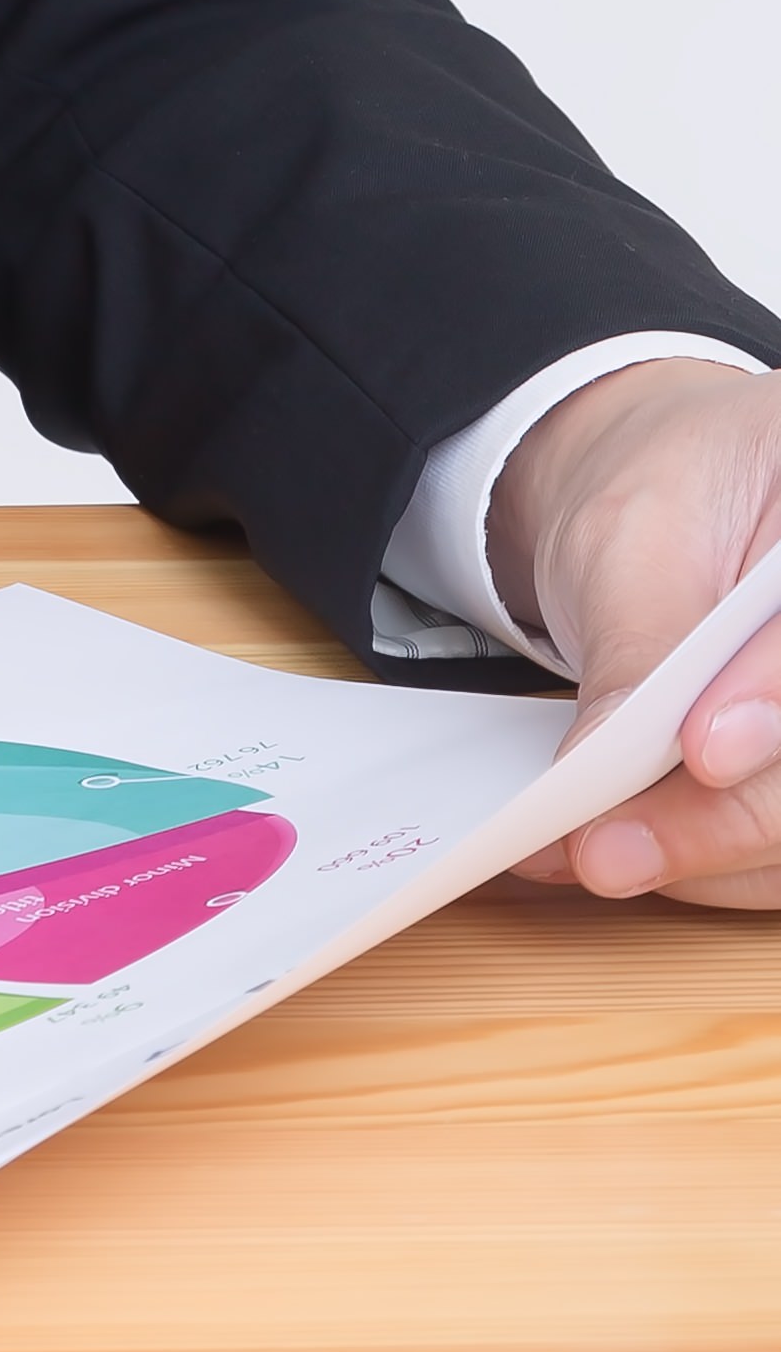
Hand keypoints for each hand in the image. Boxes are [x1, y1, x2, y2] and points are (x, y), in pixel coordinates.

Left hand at [492, 360, 780, 907]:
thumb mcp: (631, 533)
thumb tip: (602, 763)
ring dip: (704, 860)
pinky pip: (778, 850)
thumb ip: (637, 640)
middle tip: (611, 847)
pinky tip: (619, 852)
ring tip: (589, 854)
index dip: (770, 698)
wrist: (666, 500)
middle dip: (724, 818)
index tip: (702, 749)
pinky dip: (702, 864)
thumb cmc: (664, 487)